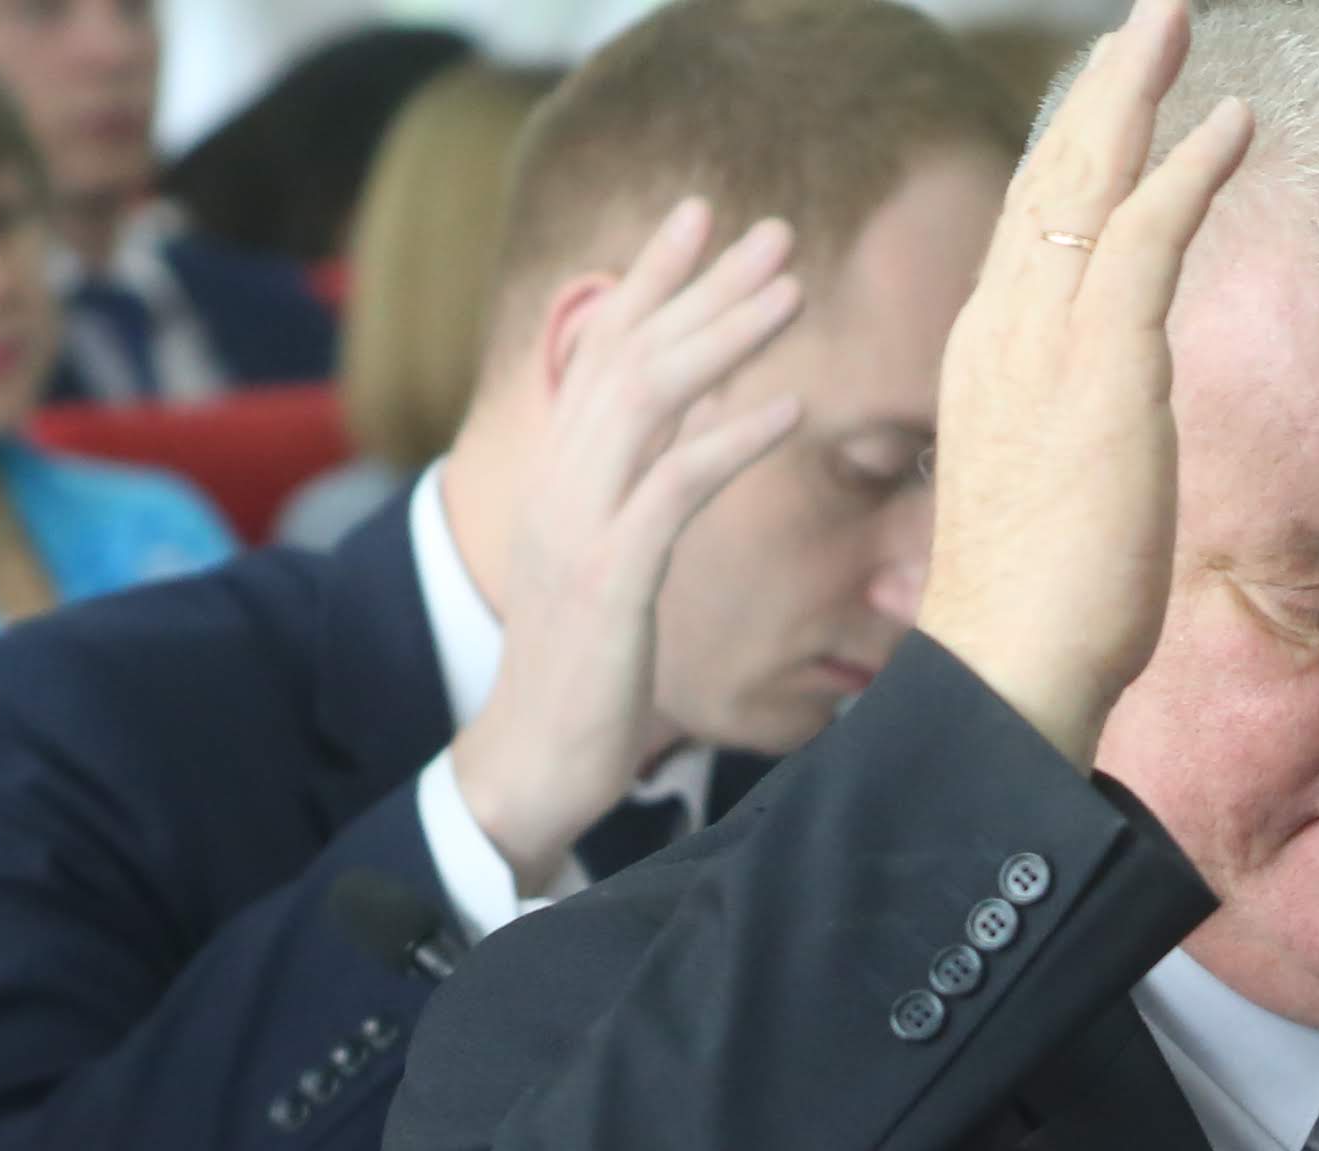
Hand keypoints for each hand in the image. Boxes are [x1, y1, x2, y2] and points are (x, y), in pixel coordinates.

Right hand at [444, 195, 808, 895]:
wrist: (527, 764)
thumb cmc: (581, 675)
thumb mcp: (602, 565)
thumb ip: (631, 496)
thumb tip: (689, 437)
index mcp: (559, 474)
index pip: (602, 349)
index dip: (650, 277)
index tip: (699, 217)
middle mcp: (561, 482)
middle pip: (630, 352)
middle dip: (702, 283)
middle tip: (772, 229)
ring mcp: (578, 526)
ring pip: (648, 400)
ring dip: (723, 337)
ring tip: (791, 292)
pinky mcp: (607, 580)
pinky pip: (672, 490)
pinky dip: (731, 443)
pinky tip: (787, 412)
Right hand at [911, 0, 1252, 763]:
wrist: (1007, 664)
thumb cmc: (1035, 610)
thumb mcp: (1054, 496)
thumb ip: (1073, 441)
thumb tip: (1103, 446)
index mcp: (988, 356)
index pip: (1030, 227)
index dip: (1071, 153)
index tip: (1109, 99)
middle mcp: (1003, 328)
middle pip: (1050, 174)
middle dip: (1103, 88)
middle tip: (1150, 17)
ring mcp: (1045, 340)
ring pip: (1090, 177)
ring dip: (1138, 89)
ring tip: (1176, 21)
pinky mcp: (1102, 366)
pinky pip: (1148, 233)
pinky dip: (1191, 166)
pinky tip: (1233, 118)